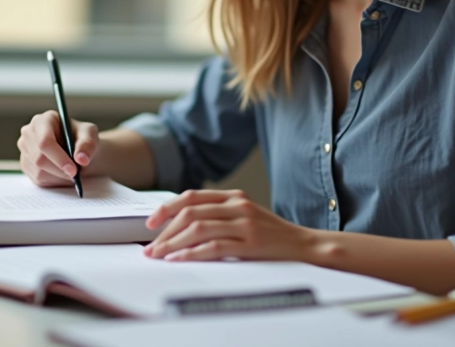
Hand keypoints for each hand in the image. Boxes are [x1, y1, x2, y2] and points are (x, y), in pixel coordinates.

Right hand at [18, 110, 98, 186]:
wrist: (77, 149)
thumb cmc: (82, 138)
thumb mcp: (90, 135)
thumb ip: (88, 144)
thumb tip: (81, 159)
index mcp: (43, 120)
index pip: (44, 142)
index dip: (58, 158)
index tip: (73, 170)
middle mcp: (29, 133)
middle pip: (39, 159)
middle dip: (60, 170)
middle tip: (76, 174)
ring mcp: (24, 149)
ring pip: (39, 172)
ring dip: (59, 176)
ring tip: (71, 171)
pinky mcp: (25, 164)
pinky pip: (38, 179)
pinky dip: (54, 181)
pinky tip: (63, 173)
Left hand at [142, 189, 314, 261]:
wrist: (303, 244)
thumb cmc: (271, 234)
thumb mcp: (244, 215)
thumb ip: (218, 214)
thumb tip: (180, 226)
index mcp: (233, 196)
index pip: (192, 196)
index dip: (167, 208)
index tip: (151, 223)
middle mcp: (237, 205)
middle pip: (190, 212)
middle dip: (165, 230)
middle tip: (151, 246)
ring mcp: (244, 223)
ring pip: (198, 228)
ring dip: (173, 243)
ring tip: (160, 254)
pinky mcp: (250, 243)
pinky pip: (214, 247)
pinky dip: (192, 253)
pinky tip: (179, 259)